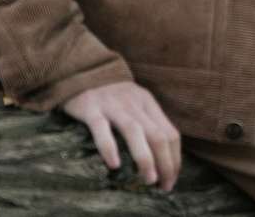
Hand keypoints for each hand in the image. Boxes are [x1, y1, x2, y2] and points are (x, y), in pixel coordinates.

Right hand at [62, 80, 182, 189]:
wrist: (80, 70)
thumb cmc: (110, 95)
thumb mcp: (134, 103)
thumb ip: (147, 123)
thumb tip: (162, 157)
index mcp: (147, 103)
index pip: (170, 133)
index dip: (174, 158)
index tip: (171, 179)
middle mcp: (133, 103)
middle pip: (157, 135)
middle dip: (165, 162)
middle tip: (163, 185)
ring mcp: (112, 105)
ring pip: (134, 131)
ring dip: (144, 157)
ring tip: (149, 179)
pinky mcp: (91, 108)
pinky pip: (101, 128)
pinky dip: (109, 147)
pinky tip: (114, 165)